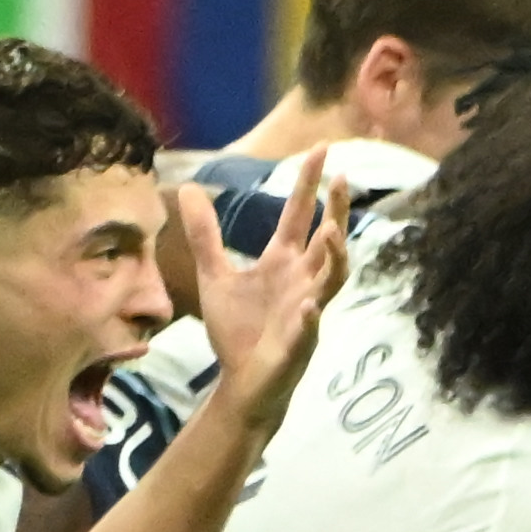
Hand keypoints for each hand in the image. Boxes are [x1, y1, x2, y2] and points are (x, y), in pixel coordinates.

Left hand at [179, 152, 343, 435]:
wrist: (240, 382)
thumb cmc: (237, 330)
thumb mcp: (215, 275)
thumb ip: (205, 235)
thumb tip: (189, 189)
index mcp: (283, 262)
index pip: (299, 215)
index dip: (309, 184)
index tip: (322, 149)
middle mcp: (301, 280)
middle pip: (327, 240)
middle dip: (336, 210)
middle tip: (341, 178)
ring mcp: (306, 311)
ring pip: (331, 280)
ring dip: (335, 258)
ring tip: (331, 233)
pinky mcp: (298, 344)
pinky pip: (309, 328)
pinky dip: (310, 317)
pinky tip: (309, 306)